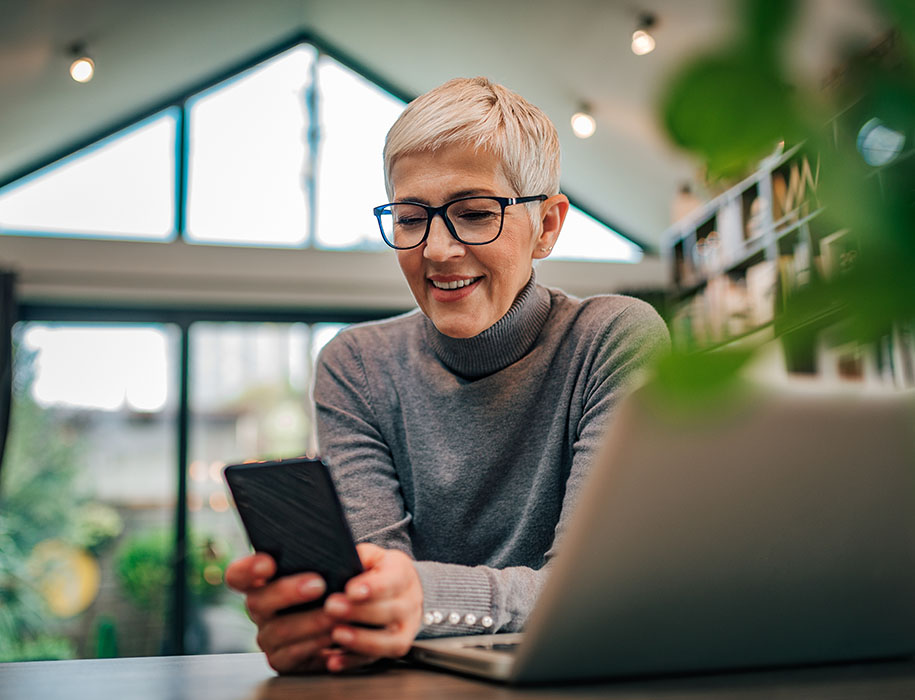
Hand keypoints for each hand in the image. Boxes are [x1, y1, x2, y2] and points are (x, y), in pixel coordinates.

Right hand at [225, 553, 335, 673]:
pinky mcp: (281, 660)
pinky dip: (315, 643)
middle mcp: (259, 608)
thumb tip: (340, 558)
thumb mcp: (335, 566)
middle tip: (318, 584)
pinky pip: (292, 654)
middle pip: (257, 601)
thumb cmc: (336, 586)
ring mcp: (267, 636)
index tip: (268, 563)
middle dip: (287, 592)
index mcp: (262, 580)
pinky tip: (334, 634)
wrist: (349, 624)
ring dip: (310, 621)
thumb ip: (331, 556)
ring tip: (335, 613)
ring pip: (279, 630)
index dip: (248, 568)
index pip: (239, 574)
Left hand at [320, 543, 423, 672]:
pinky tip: (334, 660)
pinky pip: (377, 659)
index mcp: (403, 574)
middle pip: (390, 611)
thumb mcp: (373, 556)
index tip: (351, 590)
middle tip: (331, 608)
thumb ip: (360, 556)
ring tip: (336, 634)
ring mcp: (406, 628)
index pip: (392, 580)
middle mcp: (410, 603)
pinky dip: (354, 661)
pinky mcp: (395, 647)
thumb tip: (340, 560)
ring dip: (361, 640)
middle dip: (359, 612)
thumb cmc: (380, 571)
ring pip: (390, 640)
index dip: (372, 587)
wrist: (404, 590)